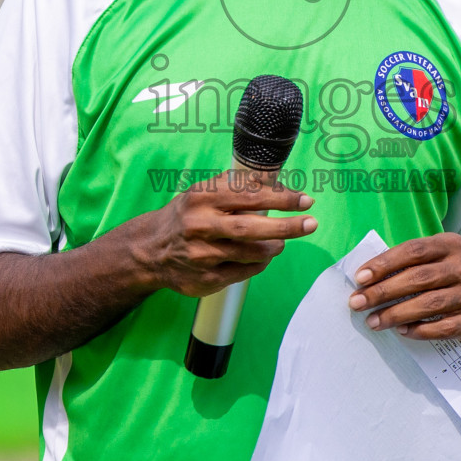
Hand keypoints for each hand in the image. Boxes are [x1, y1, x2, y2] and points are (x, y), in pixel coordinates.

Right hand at [127, 169, 316, 297]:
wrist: (150, 250)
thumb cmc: (186, 216)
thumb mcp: (203, 193)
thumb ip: (236, 186)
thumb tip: (276, 181)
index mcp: (201, 198)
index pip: (248, 196)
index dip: (281, 198)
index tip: (304, 200)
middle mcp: (200, 225)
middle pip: (250, 227)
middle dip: (286, 226)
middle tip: (310, 223)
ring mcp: (202, 255)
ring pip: (250, 253)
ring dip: (273, 247)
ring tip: (280, 242)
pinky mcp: (205, 279)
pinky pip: (244, 272)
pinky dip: (259, 264)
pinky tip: (261, 256)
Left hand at [348, 232, 460, 342]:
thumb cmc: (441, 280)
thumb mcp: (429, 262)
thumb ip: (403, 265)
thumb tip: (364, 280)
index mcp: (450, 244)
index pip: (413, 251)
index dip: (384, 263)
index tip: (360, 278)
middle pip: (418, 278)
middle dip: (383, 291)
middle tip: (358, 303)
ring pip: (429, 304)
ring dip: (396, 314)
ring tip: (373, 321)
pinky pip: (443, 327)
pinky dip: (419, 330)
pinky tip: (401, 331)